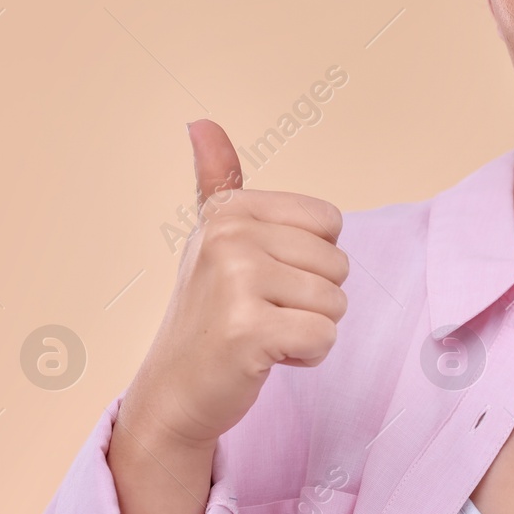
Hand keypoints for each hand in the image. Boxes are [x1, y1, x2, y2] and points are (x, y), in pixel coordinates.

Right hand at [121, 119, 349, 450]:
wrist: (175, 391)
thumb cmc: (209, 312)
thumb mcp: (214, 238)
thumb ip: (218, 181)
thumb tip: (200, 121)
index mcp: (230, 210)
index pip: (330, 223)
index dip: (311, 260)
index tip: (265, 278)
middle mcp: (229, 236)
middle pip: (337, 264)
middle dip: (311, 299)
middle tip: (261, 312)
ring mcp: (236, 281)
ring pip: (336, 303)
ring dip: (309, 328)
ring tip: (262, 332)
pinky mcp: (248, 330)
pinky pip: (324, 337)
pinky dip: (306, 356)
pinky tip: (265, 357)